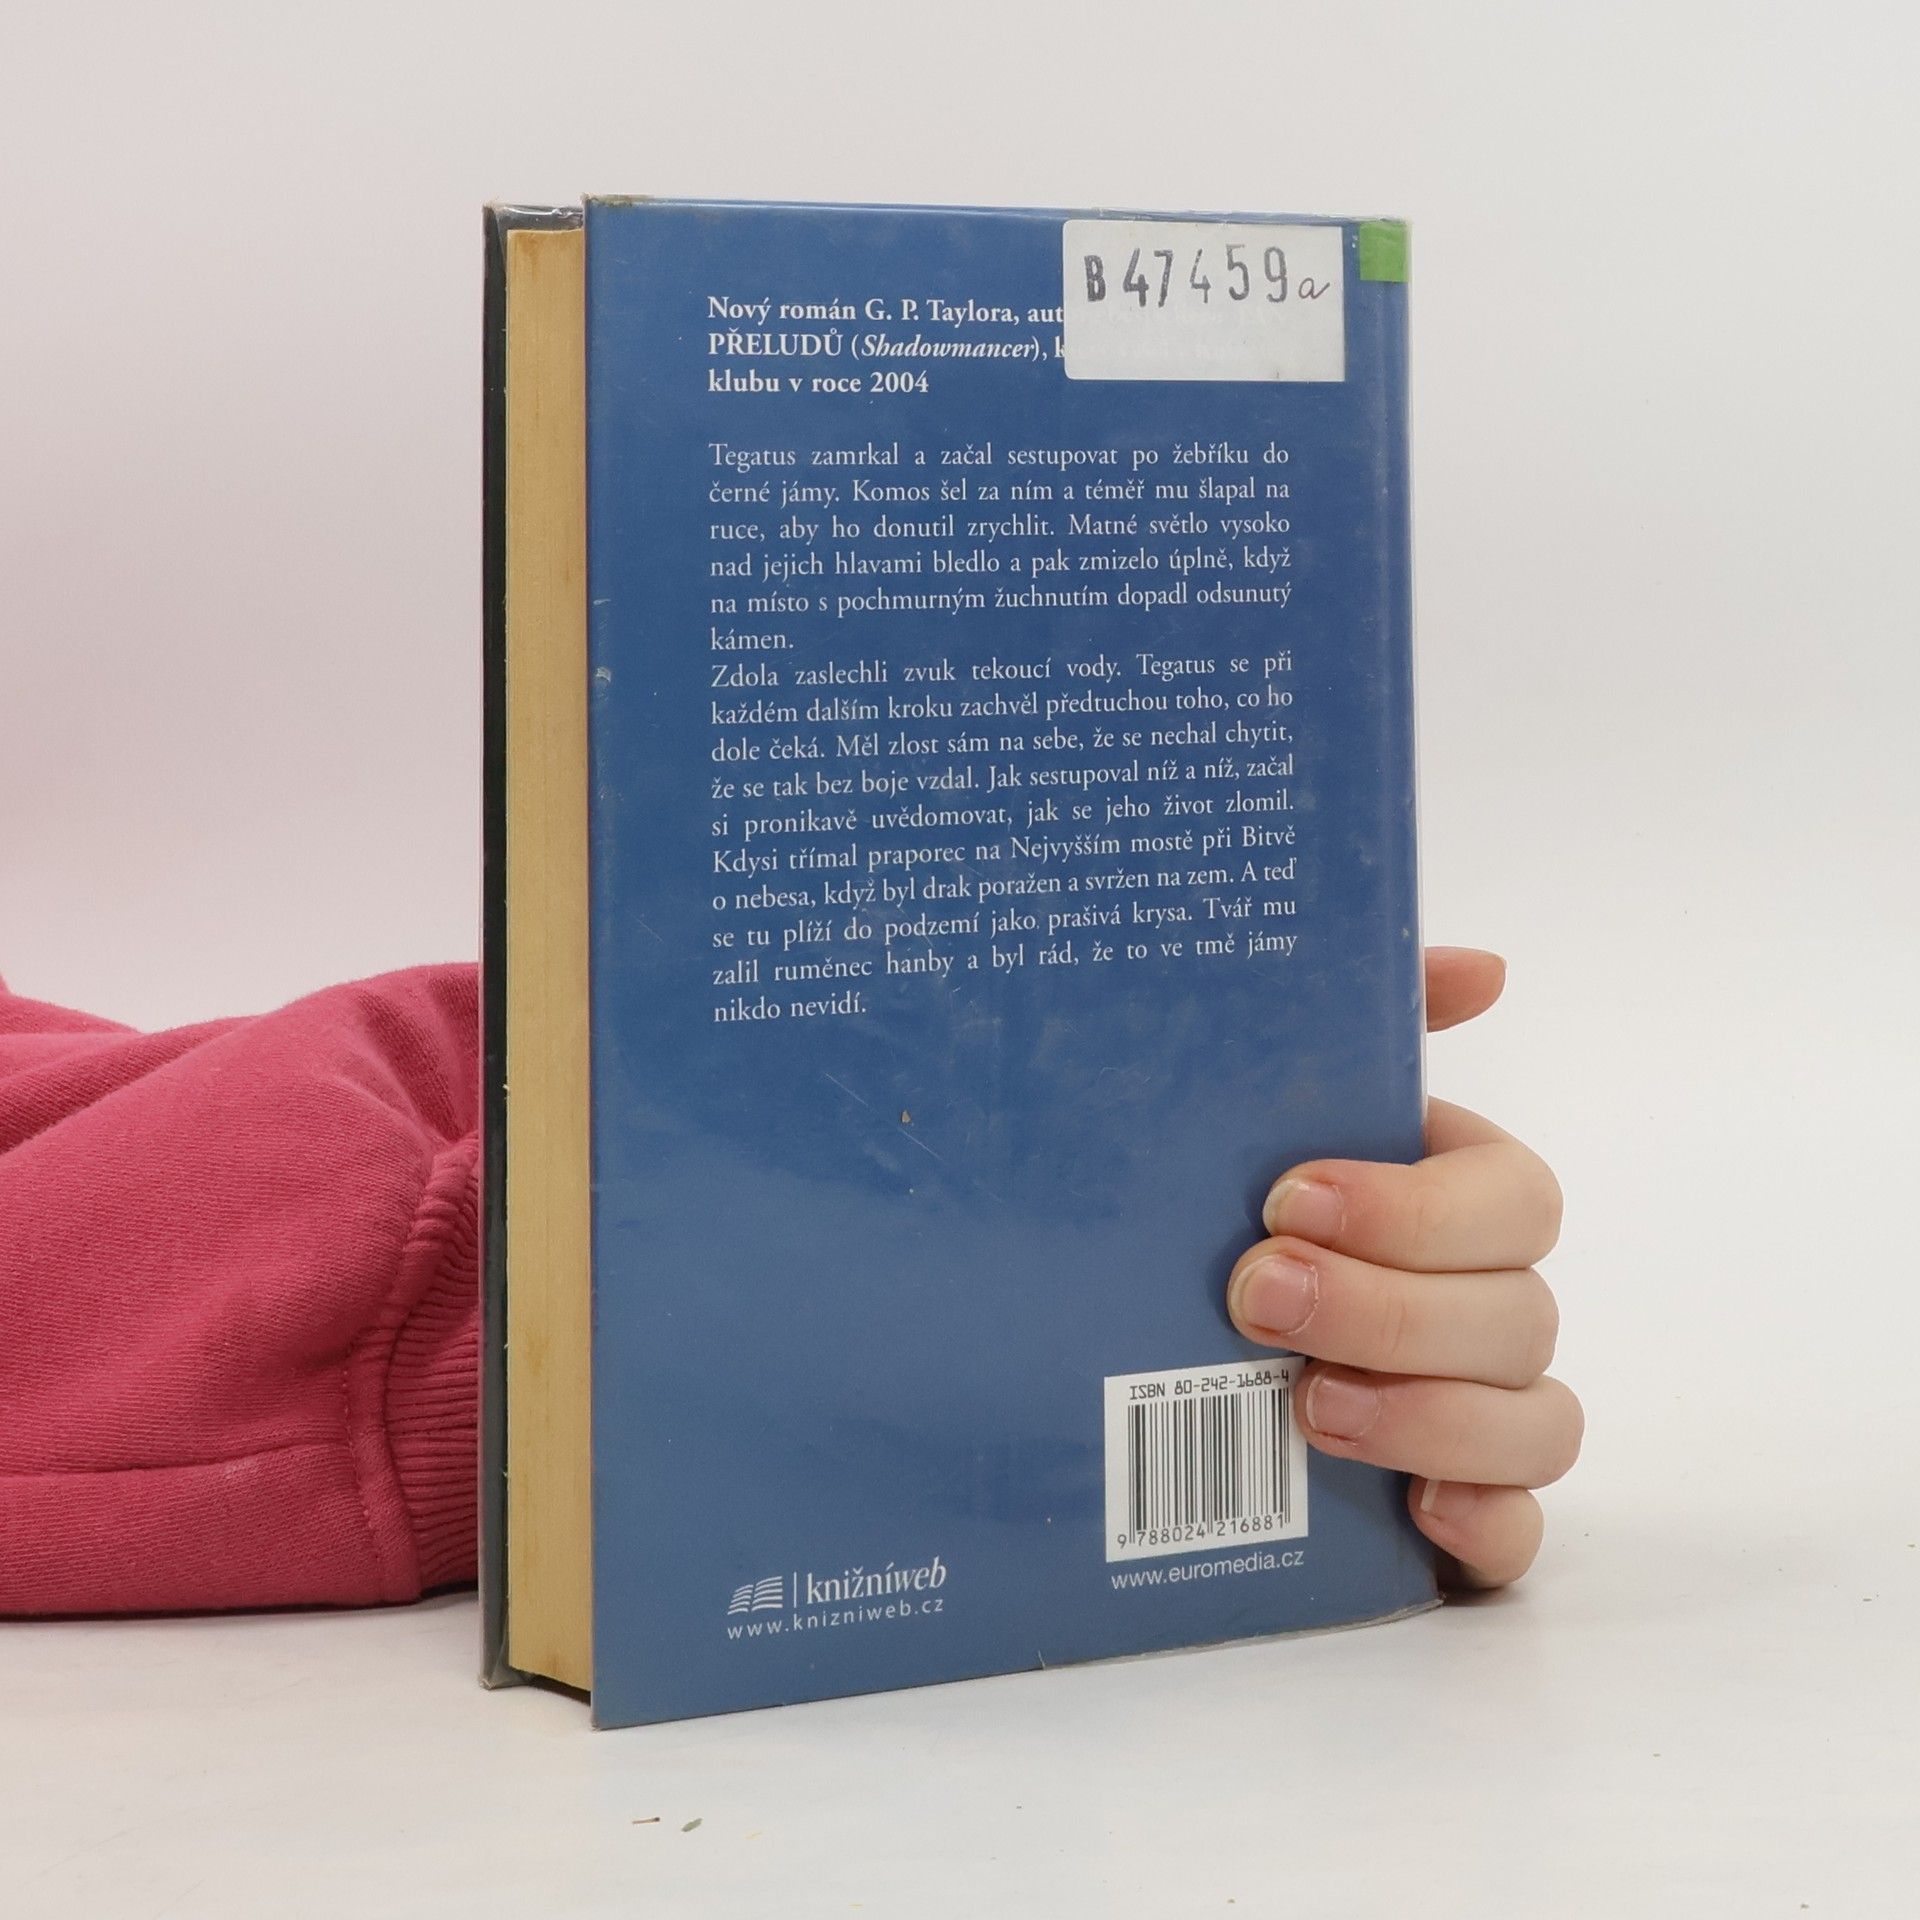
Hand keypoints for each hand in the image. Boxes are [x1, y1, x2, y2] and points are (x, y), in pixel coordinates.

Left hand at [1226, 948, 1579, 1588]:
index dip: (1418, 1207)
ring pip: (1537, 1423)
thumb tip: (1485, 970)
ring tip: (1306, 1404)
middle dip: (1390, 1308)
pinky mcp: (1459, 1512)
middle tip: (1257, 1297)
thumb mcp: (1269, 1105)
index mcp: (1454, 1204)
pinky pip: (1520, 1534)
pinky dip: (1485, 1523)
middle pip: (1519, 1314)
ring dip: (1431, 1414)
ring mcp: (1483, 1414)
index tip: (1289, 1199)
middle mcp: (1485, 1307)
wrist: (1128, 1337)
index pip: (1513, 1200)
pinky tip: (1416, 1510)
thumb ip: (1374, 1019)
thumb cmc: (1227, 1209)